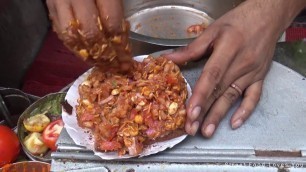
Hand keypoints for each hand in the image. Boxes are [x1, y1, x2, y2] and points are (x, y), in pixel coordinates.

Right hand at [46, 0, 131, 68]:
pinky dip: (73, 46)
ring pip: (72, 36)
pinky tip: (84, 54)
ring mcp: (60, 1)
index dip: (120, 47)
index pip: (111, 25)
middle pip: (91, 34)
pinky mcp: (50, 4)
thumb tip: (122, 39)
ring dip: (88, 55)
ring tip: (101, 65)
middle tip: (116, 67)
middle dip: (105, 56)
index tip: (127, 61)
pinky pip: (60, 31)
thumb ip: (117, 9)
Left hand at [165, 0, 305, 136]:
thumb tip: (169, 60)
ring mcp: (253, 72)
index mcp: (228, 49)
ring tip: (207, 131)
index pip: (212, 76)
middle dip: (205, 112)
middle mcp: (242, 63)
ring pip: (233, 97)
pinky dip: (245, 111)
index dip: (201, 95)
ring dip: (220, 115)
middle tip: (192, 129)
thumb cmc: (238, 22)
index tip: (191, 112)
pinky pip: (254, 97)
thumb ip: (191, 48)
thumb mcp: (213, 30)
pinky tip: (234, 123)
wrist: (268, 17)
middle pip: (220, 91)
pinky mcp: (260, 77)